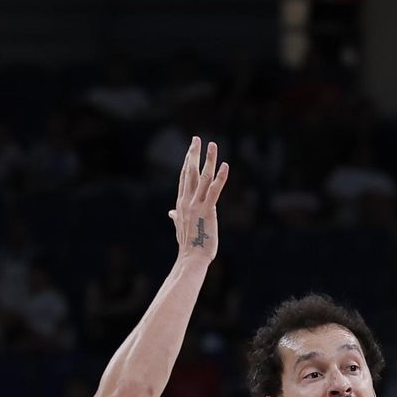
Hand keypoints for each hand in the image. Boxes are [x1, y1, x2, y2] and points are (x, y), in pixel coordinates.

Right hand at [169, 137, 228, 263]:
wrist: (191, 258)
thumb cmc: (189, 245)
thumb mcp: (180, 228)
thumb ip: (176, 217)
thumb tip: (171, 213)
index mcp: (181, 204)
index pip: (184, 178)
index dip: (187, 162)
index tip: (190, 150)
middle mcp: (187, 201)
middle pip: (190, 172)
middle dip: (193, 154)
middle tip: (196, 138)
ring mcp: (197, 205)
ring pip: (202, 177)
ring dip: (208, 159)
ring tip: (212, 144)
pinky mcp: (208, 210)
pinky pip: (215, 190)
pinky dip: (220, 177)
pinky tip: (225, 165)